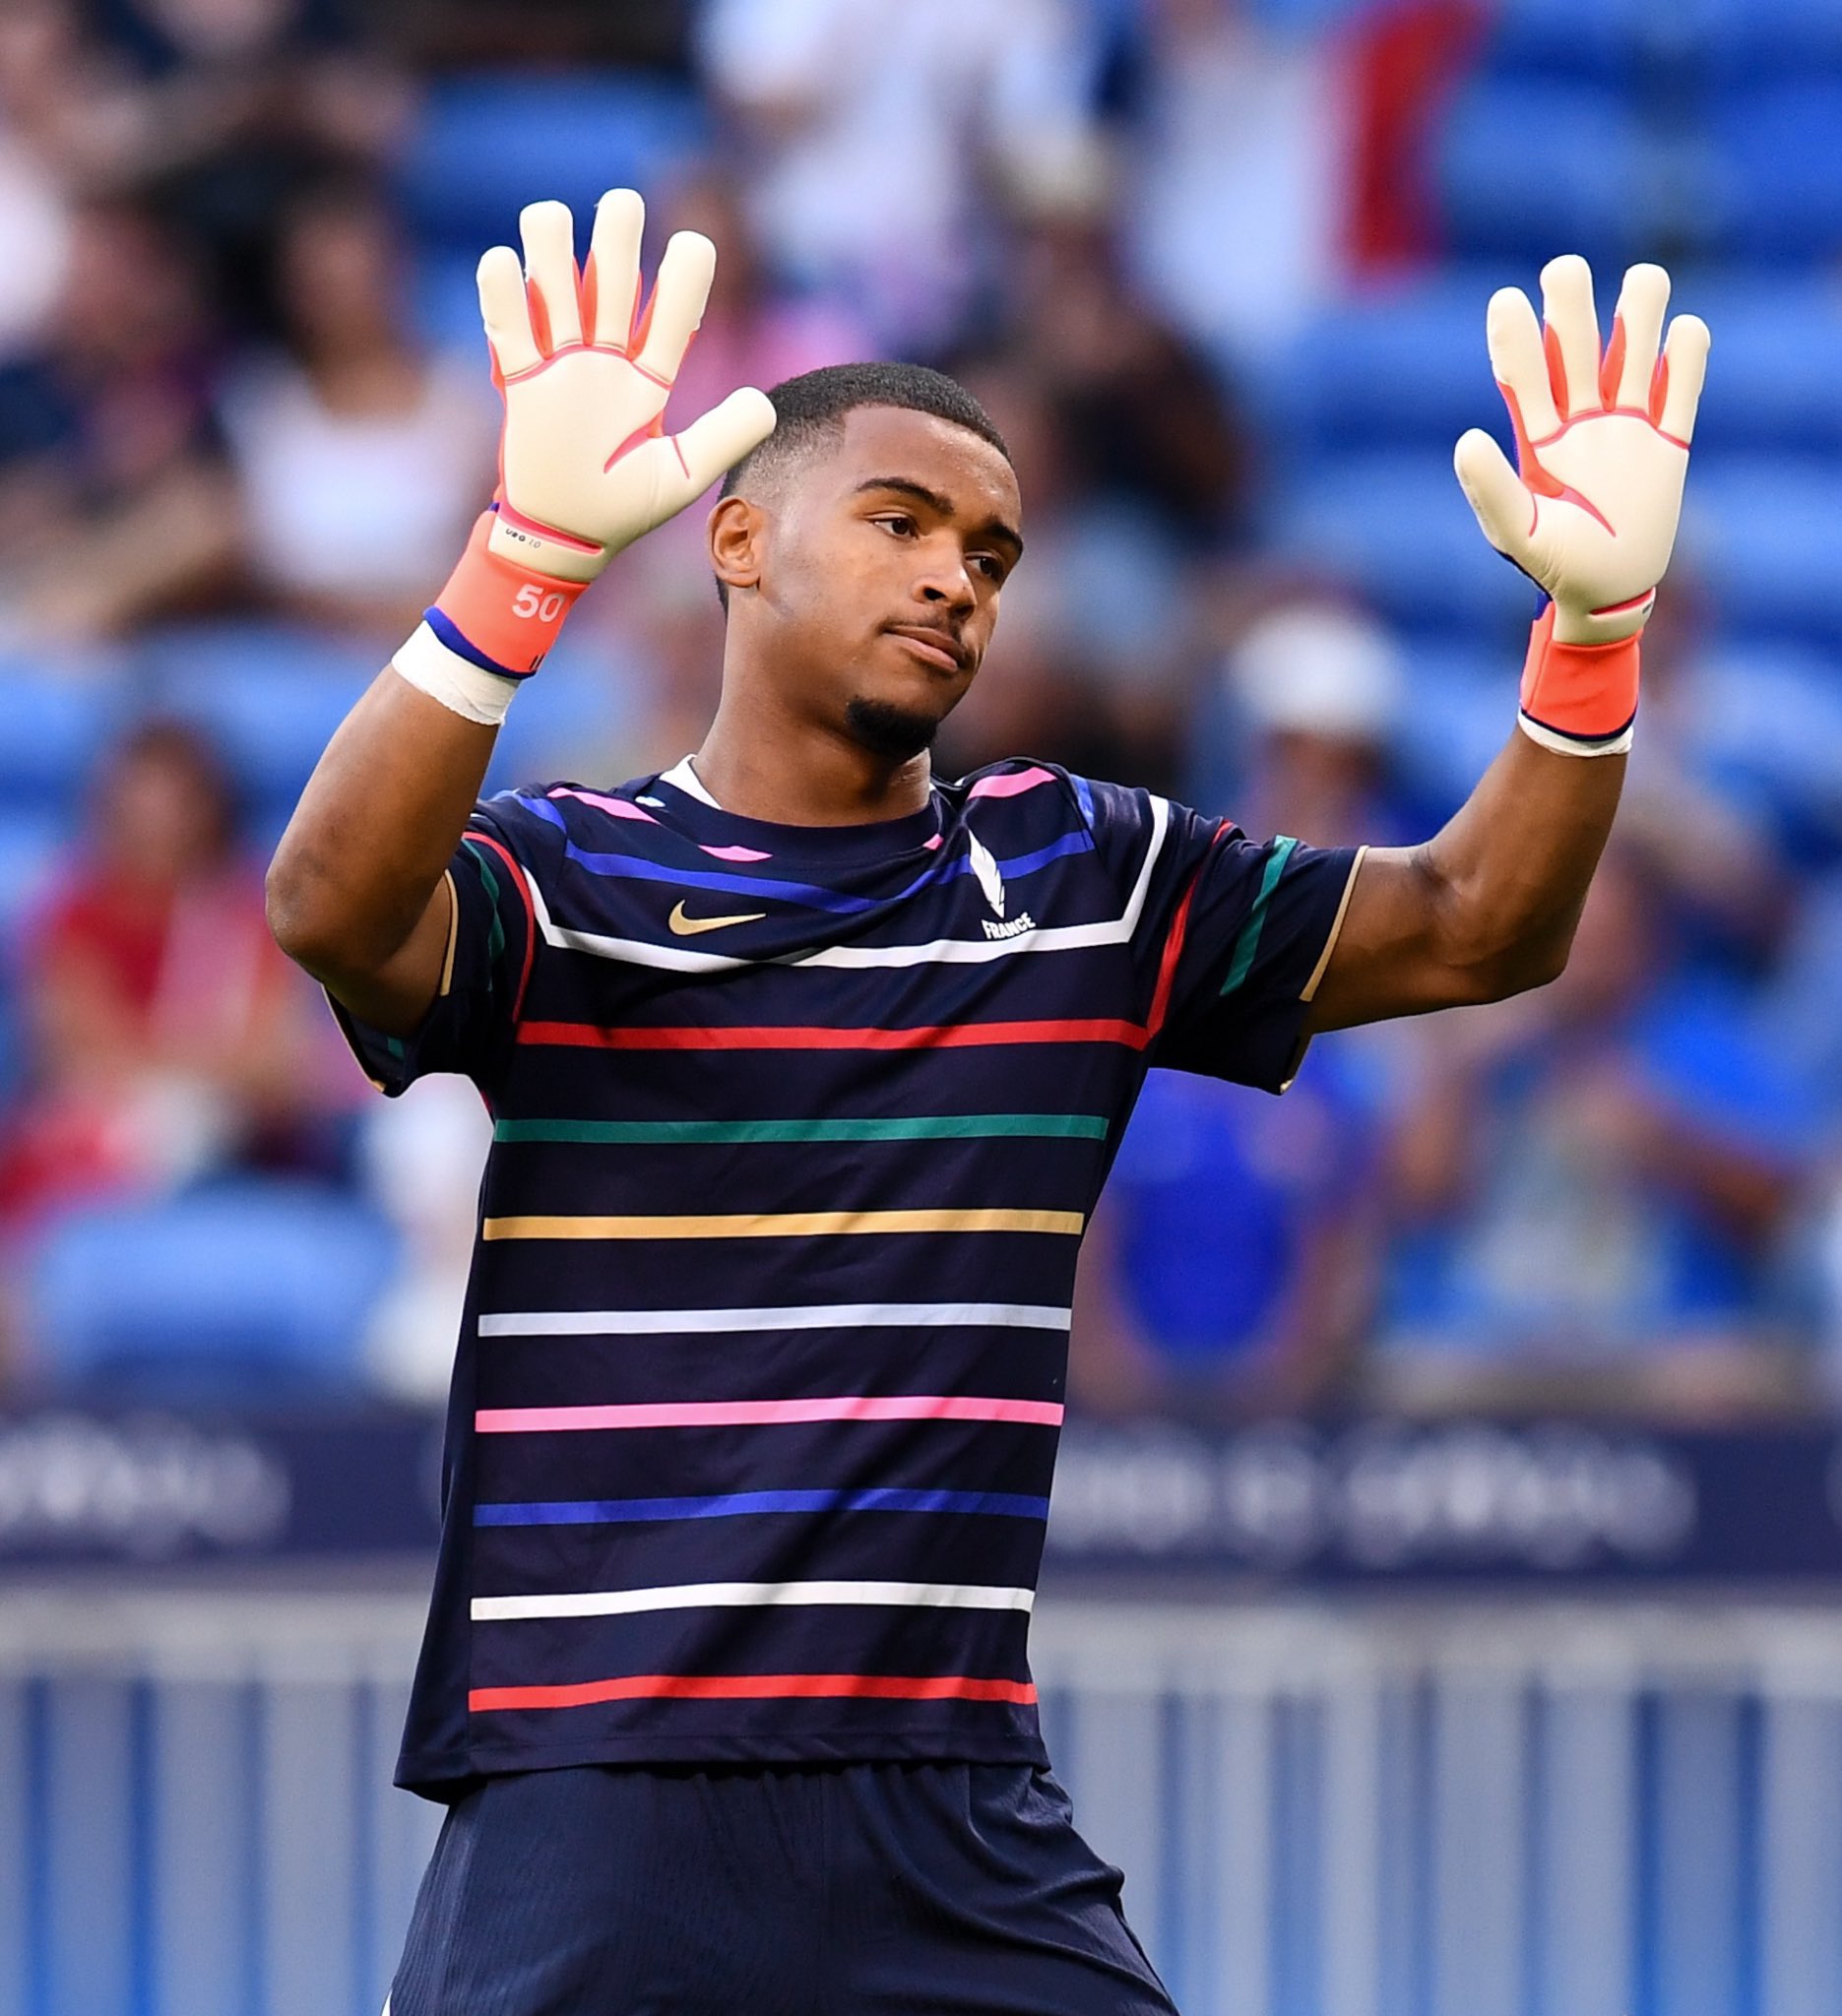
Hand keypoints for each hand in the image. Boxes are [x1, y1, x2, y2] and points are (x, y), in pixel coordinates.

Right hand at [475, 189, 776, 582]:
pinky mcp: (522, 383)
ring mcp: (562, 367)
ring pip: (557, 291)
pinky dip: (503, 293)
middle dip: (617, 242)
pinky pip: (508, 329)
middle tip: (623, 204)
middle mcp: (606, 361)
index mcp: (649, 380)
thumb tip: (764, 402)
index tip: (693, 245)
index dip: (683, 282)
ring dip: (552, 251)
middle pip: (613, 286)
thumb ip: (721, 439)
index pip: (672, 319)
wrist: (566, 539)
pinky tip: (504, 263)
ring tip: (551, 216)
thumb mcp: (679, 478)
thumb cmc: (624, 510)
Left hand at [1453, 256, 1708, 643]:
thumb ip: (1493, 490)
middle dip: (1571, 307)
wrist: (1610, 593)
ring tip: (1642, 281)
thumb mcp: (1518, 533)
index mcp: (1540, 437)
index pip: (1525, 375)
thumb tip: (1466, 440)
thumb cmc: (1557, 566)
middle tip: (1565, 270)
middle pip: (1577, 347)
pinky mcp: (1670, 442)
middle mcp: (1582, 420)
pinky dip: (1686, 357)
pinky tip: (1684, 334)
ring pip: (1633, 352)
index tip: (1507, 301)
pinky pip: (1681, 388)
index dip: (1516, 338)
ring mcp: (1627, 427)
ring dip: (1638, 314)